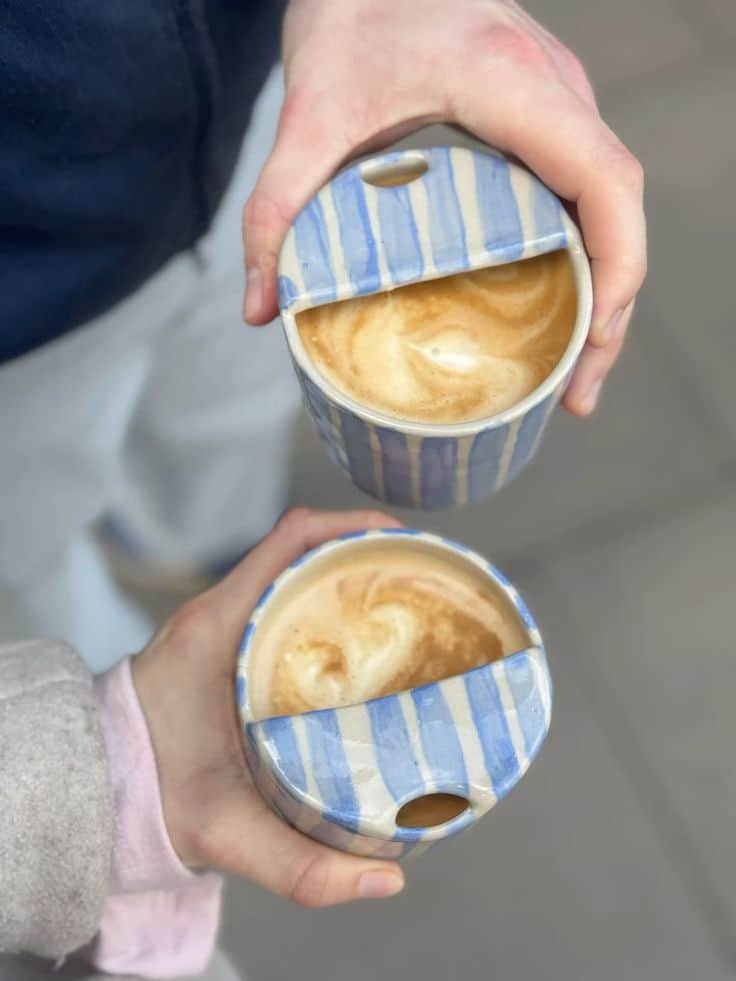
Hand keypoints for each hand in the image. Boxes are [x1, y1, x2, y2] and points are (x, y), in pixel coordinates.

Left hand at [131, 507, 405, 906]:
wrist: (94, 791)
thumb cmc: (148, 799)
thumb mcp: (222, 831)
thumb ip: (298, 866)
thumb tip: (387, 880)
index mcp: (217, 629)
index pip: (288, 543)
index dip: (351, 529)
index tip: (404, 543)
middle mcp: (221, 612)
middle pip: (304, 551)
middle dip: (366, 554)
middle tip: (423, 581)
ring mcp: (223, 623)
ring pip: (295, 574)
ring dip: (347, 577)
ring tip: (406, 604)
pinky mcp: (227, 643)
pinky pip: (282, 603)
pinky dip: (325, 605)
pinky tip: (363, 643)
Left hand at [242, 0, 645, 414]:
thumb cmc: (349, 13)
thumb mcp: (308, 112)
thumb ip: (276, 208)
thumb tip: (260, 308)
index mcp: (514, 86)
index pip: (606, 183)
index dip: (619, 270)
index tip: (590, 345)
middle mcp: (555, 91)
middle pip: (619, 211)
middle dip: (612, 309)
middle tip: (576, 391)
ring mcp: (557, 100)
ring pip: (609, 204)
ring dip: (605, 286)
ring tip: (571, 367)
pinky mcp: (543, 113)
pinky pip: (585, 190)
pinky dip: (584, 253)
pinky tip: (554, 305)